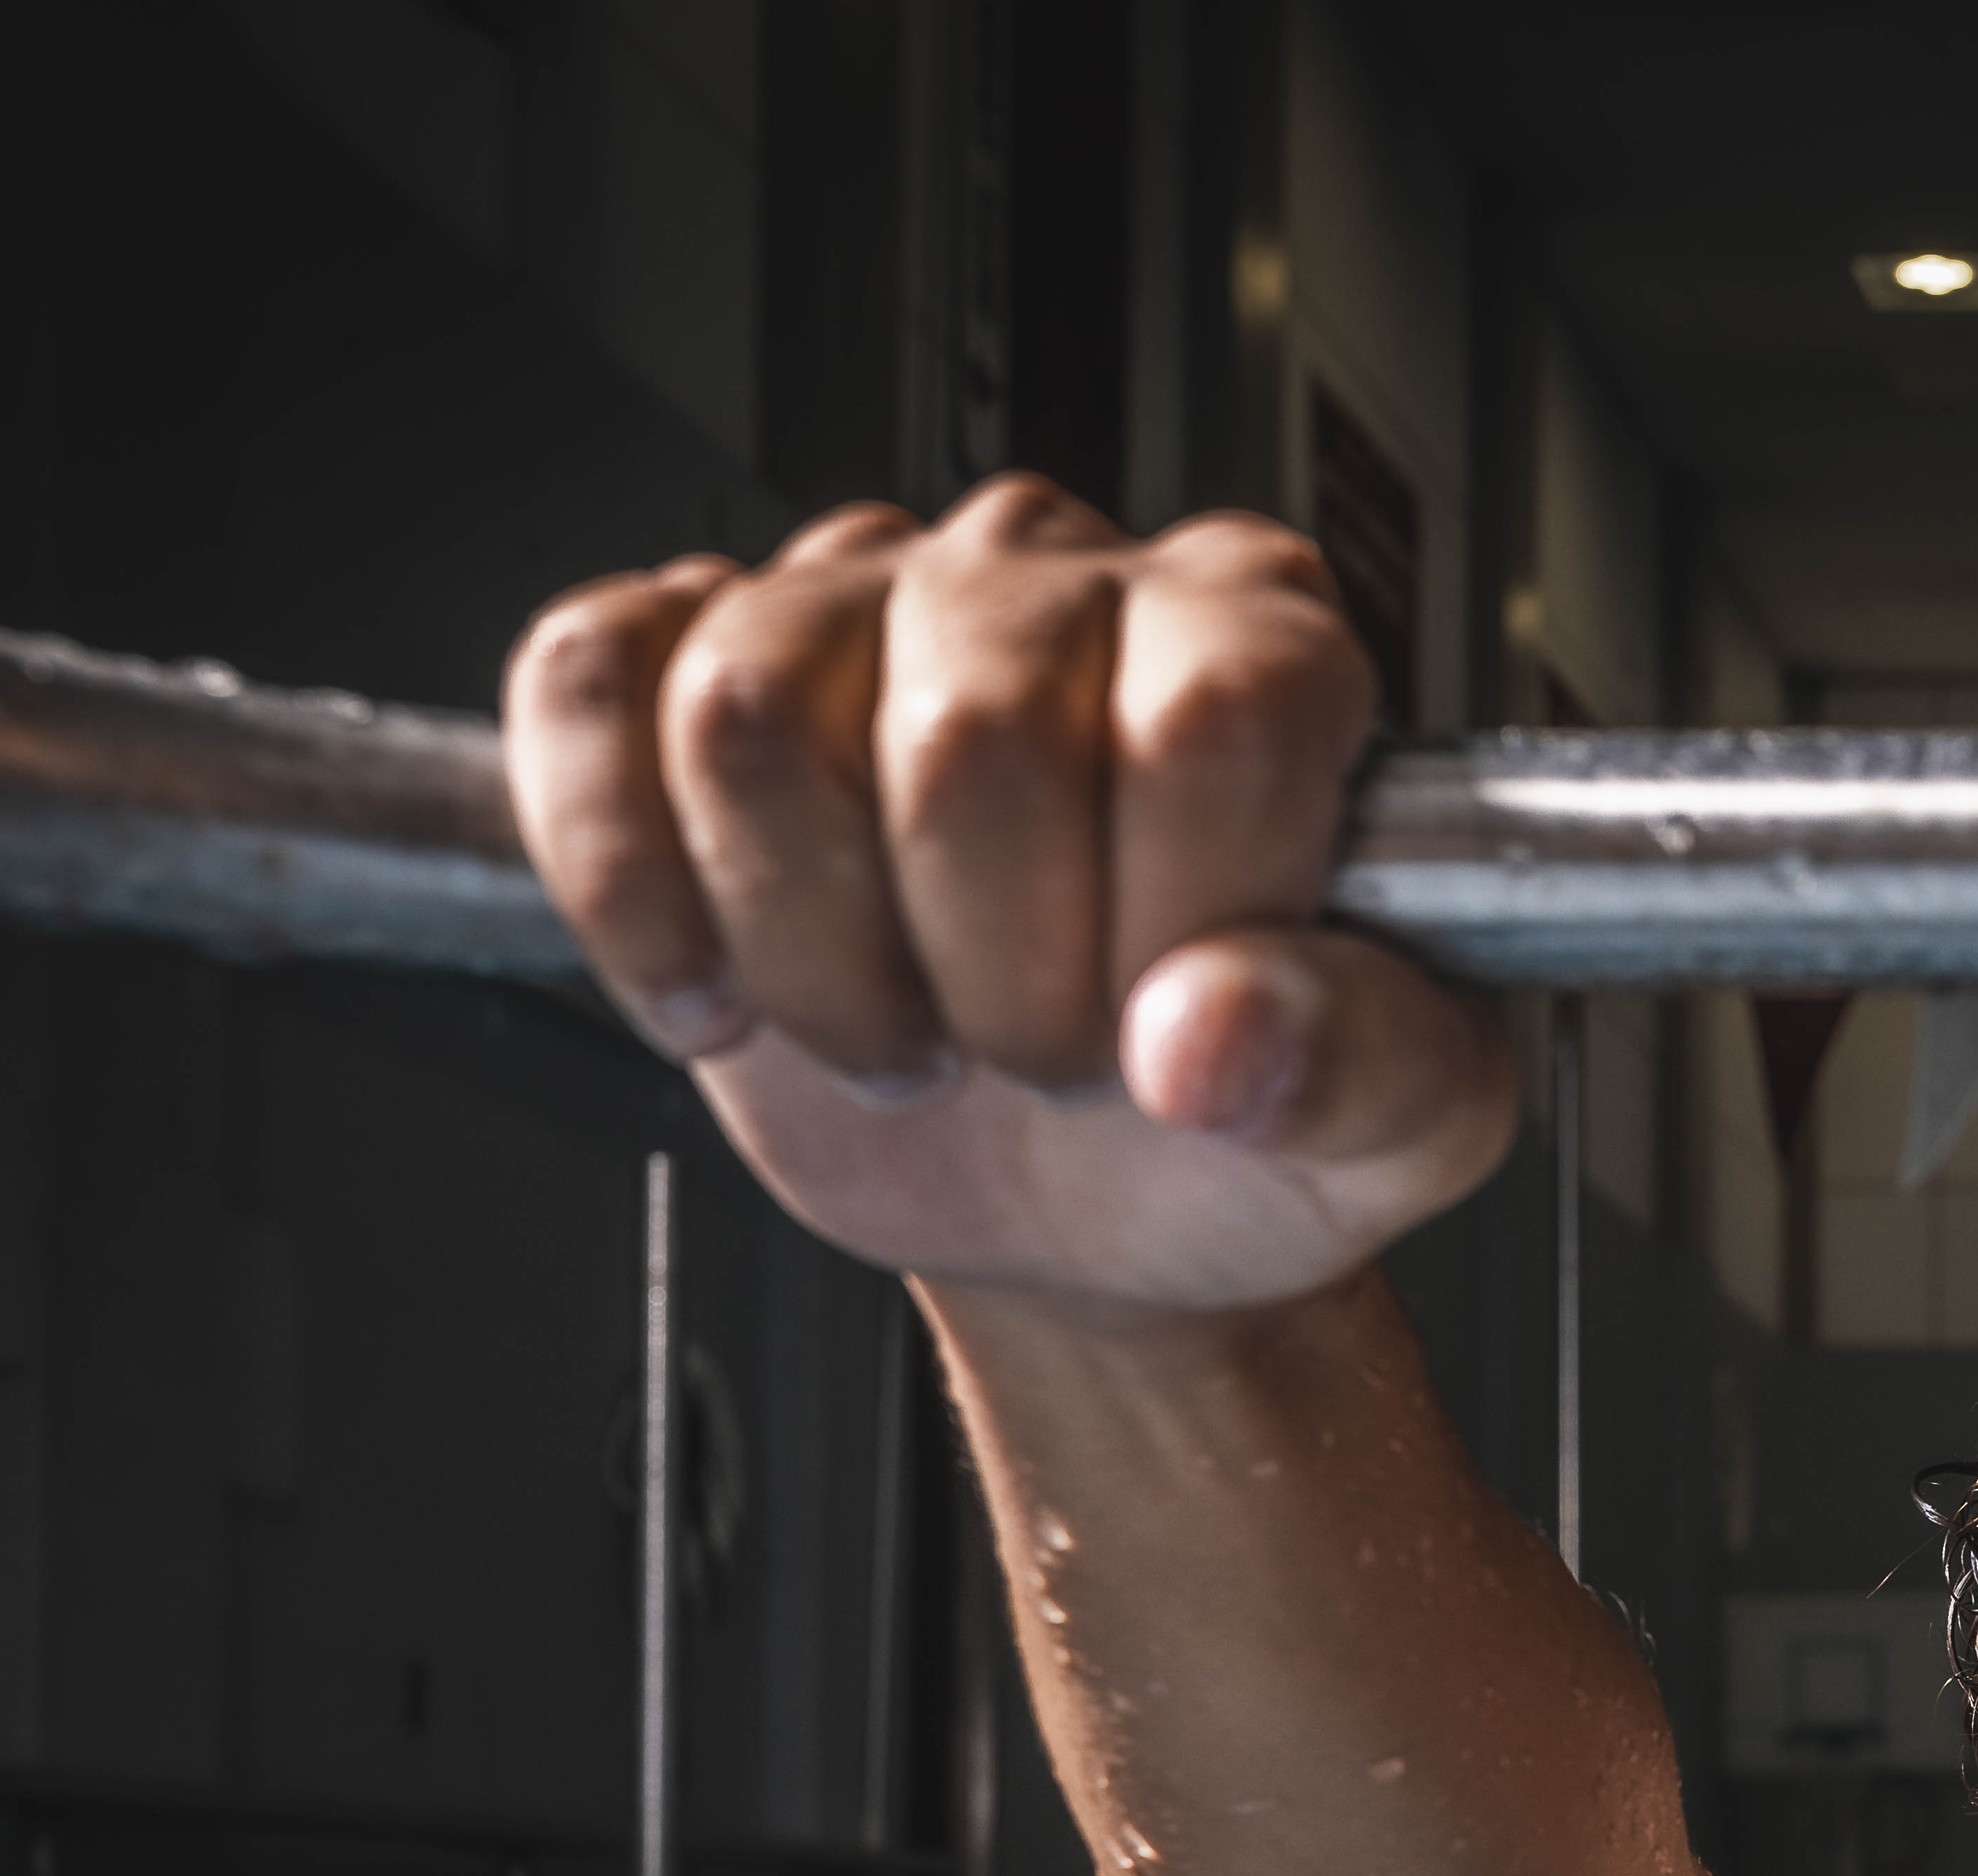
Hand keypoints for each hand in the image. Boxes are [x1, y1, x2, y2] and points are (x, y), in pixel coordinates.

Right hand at [503, 480, 1518, 1303]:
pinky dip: (628, 881)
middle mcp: (1062, 580)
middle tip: (1037, 1054)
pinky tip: (724, 980)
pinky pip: (586, 690)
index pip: (1199, 725)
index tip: (1170, 1035)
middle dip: (989, 975)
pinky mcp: (682, 658)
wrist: (1096, 1192)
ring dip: (813, 951)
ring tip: (904, 1024)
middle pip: (964, 740)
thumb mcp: (1391, 1129)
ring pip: (751, 721)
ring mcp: (857, 599)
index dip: (1159, 925)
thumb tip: (1216, 1040)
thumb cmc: (1244, 1120)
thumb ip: (1358, 1067)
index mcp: (1267, 650)